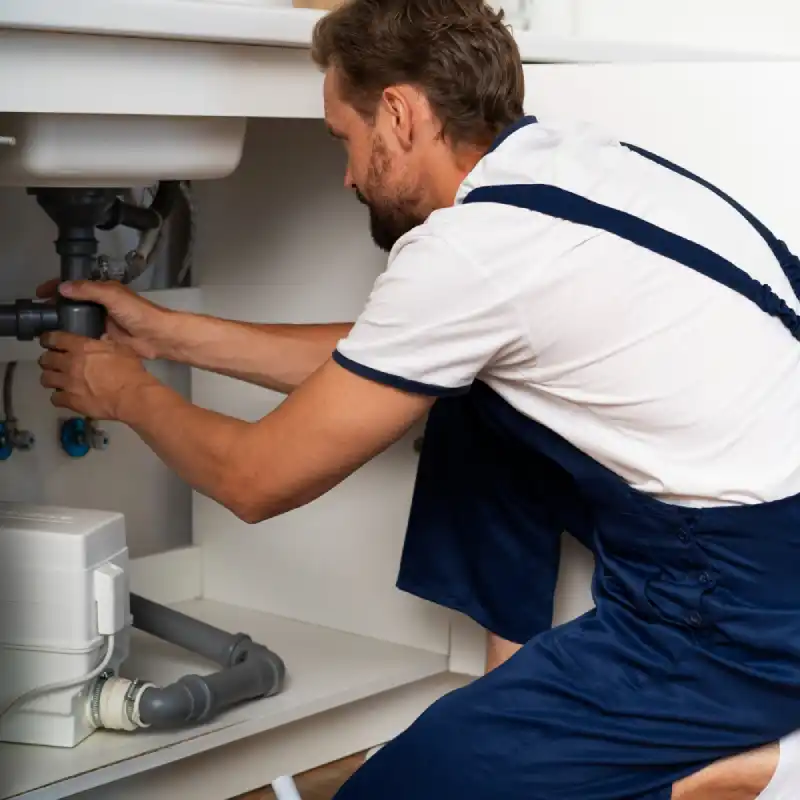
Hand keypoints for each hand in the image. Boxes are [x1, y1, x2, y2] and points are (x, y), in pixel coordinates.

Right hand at [36, 279, 174, 359]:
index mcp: (104, 290)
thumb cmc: (138, 313)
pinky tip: (60, 342)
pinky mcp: (104, 338)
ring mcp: (102, 322)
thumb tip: (62, 287)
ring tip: (44, 329)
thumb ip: (89, 290)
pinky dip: (72, 337)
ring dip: (62, 323)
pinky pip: (84, 335)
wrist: (157, 336)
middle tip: (39, 314)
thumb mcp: (112, 295)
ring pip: (76, 320)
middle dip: (56, 306)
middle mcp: (101, 304)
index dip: (57, 286)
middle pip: (73, 303)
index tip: (40, 294)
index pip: (75, 285)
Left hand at [38, 331, 156, 420]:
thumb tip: (101, 340)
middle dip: (47, 360)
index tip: (48, 341)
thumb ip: (107, 344)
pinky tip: (64, 397)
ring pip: (46, 379)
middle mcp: (70, 363)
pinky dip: (58, 397)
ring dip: (50, 378)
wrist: (131, 396)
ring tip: (56, 380)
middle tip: (53, 362)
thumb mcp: (122, 349)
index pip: (55, 339)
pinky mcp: (70, 401)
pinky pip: (54, 398)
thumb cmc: (130, 371)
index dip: (49, 339)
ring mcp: (68, 383)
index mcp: (82, 347)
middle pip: (46, 359)